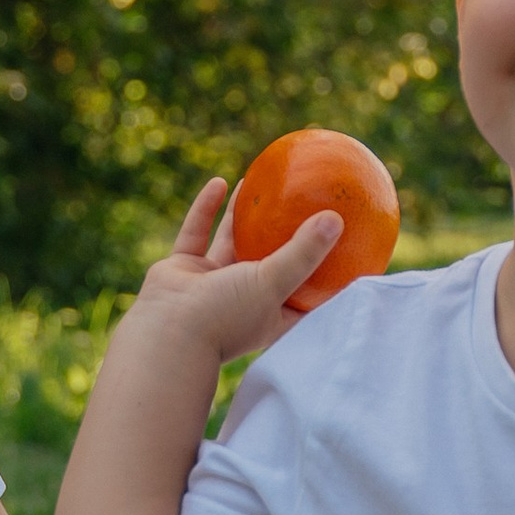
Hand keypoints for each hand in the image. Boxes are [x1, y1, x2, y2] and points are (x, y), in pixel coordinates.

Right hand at [125, 177, 340, 368]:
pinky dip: (205, 209)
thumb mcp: (275, 283)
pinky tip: (219, 182)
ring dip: (240, 214)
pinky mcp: (183, 269)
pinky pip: (196, 232)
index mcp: (270, 314)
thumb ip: (305, 252)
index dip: (324, 271)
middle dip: (280, 232)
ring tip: (256, 184)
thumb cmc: (227, 316)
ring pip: (230, 241)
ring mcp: (211, 284)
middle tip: (299, 200)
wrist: (168, 332)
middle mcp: (243, 298)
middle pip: (268, 259)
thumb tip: (337, 219)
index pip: (305, 292)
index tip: (345, 243)